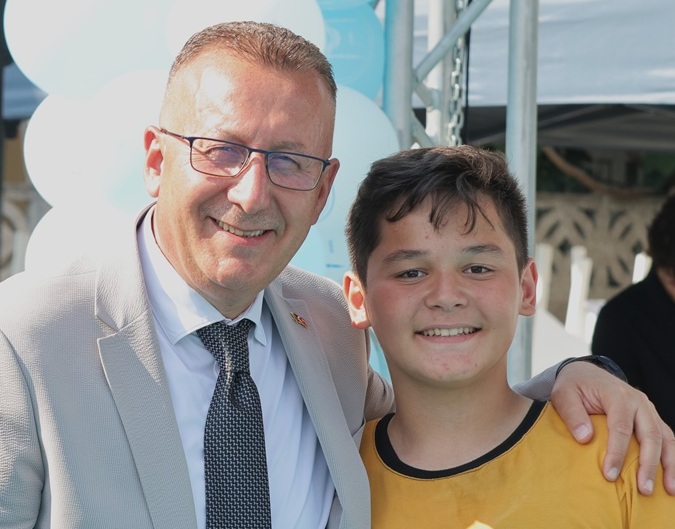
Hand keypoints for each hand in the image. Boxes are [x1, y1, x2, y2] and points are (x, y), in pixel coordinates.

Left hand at [551, 360, 674, 494]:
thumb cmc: (574, 385)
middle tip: (643, 489)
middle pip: (651, 434)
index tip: (610, 474)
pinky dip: (670, 457)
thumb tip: (585, 439)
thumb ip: (573, 414)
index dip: (617, 452)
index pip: (621, 426)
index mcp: (616, 394)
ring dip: (668, 465)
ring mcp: (647, 409)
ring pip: (665, 437)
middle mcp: (637, 401)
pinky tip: (669, 478)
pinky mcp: (651, 417)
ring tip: (668, 490)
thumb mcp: (563, 395)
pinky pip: (666, 437)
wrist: (585, 372)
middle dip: (649, 464)